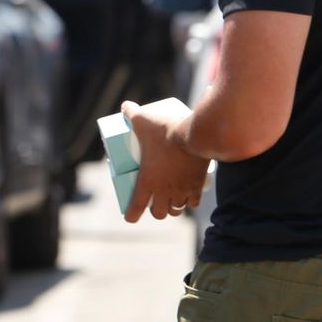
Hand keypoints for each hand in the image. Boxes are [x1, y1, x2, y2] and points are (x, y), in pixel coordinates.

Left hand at [121, 99, 211, 223]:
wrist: (195, 135)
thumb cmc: (165, 130)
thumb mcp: (143, 120)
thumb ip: (131, 113)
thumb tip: (125, 106)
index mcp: (147, 182)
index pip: (136, 208)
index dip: (131, 215)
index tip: (130, 216)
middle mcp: (164, 191)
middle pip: (159, 213)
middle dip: (156, 210)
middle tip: (154, 201)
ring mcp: (182, 191)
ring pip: (176, 210)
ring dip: (172, 208)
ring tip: (170, 200)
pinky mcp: (197, 187)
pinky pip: (193, 203)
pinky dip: (190, 203)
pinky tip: (188, 199)